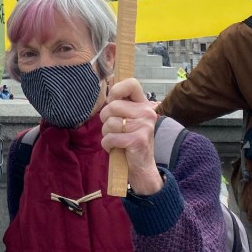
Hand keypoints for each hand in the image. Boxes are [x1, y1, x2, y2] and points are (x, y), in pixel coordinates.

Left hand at [99, 78, 161, 195]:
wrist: (143, 167)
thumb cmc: (130, 141)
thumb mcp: (128, 120)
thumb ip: (120, 105)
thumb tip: (106, 90)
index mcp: (144, 105)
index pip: (132, 83)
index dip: (116, 90)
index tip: (112, 101)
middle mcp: (147, 113)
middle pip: (112, 106)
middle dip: (105, 119)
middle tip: (113, 129)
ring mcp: (143, 126)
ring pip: (109, 123)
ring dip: (106, 134)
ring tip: (116, 140)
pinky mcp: (137, 140)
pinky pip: (110, 138)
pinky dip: (107, 145)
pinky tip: (116, 148)